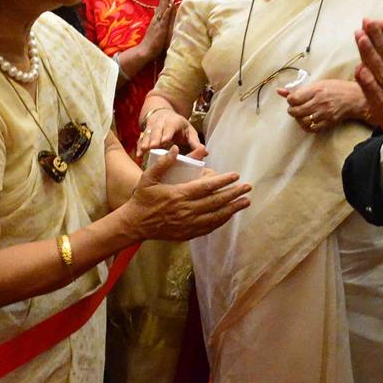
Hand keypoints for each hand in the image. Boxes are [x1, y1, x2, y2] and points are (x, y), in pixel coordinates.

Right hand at [121, 146, 250, 241]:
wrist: (135, 224)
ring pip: (215, 216)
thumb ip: (163, 163)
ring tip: (245, 202)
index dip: (223, 181)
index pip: (206, 187)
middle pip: (216, 202)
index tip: (235, 175)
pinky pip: (209, 227)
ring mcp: (188, 224)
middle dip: (234, 194)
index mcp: (178, 195)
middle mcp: (186, 210)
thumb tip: (177, 148)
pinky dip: (221, 221)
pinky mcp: (187, 233)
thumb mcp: (148, 178)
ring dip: (232, 209)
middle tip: (247, 188)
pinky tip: (229, 215)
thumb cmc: (142, 199)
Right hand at [137, 0, 177, 57]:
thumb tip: (158, 12)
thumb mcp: (156, 30)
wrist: (145, 51)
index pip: (161, 5)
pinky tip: (170, 4)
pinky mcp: (161, 28)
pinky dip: (167, 11)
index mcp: (157, 19)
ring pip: (163, 8)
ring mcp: (159, 23)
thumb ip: (158, 21)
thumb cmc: (152, 42)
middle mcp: (157, 19)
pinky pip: (165, 18)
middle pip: (162, 3)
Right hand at [137, 108, 204, 159]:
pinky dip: (139, 146)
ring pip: (147, 134)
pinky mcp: (145, 132)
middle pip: (156, 130)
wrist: (163, 114)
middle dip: (154, 138)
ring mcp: (151, 127)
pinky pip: (140, 139)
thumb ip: (195, 141)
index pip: (170, 126)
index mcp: (173, 122)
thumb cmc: (179, 126)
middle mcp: (161, 122)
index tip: (165, 141)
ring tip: (144, 150)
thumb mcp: (189, 131)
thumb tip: (205, 151)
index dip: (167, 133)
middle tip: (153, 147)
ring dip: (145, 142)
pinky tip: (139, 155)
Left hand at [279, 78, 366, 132]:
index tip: (293, 99)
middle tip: (295, 108)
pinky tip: (308, 121)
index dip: (290, 100)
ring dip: (299, 119)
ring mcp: (324, 113)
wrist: (354, 98)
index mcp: (316, 90)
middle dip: (292, 111)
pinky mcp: (328, 122)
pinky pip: (312, 128)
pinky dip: (307, 126)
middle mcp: (319, 102)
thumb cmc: (336, 88)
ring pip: (303, 121)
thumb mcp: (318, 84)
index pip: (294, 99)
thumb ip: (299, 89)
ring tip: (301, 115)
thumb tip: (280, 91)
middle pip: (296, 111)